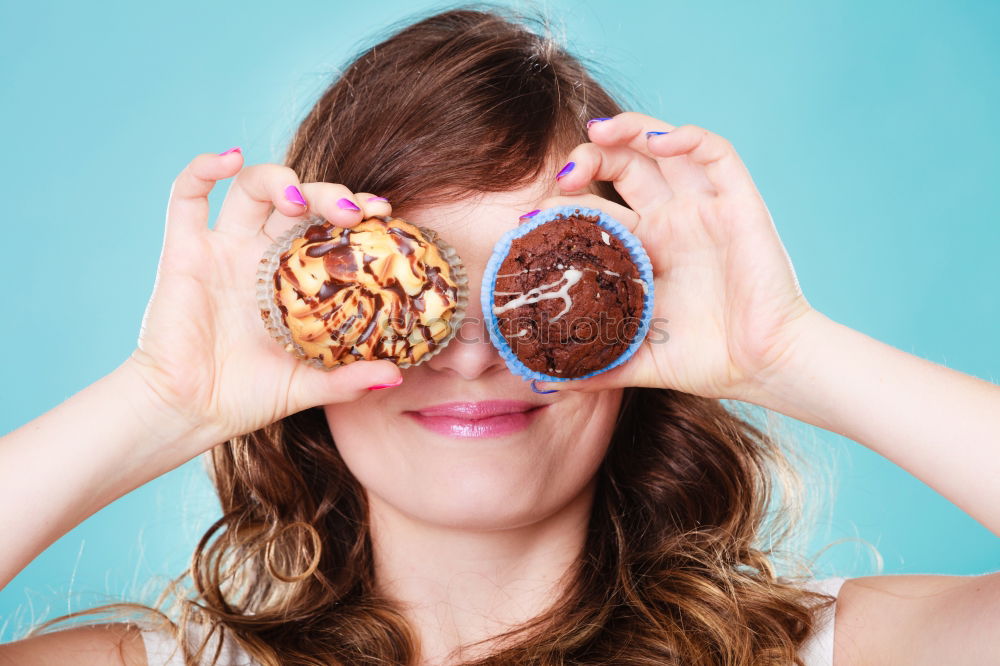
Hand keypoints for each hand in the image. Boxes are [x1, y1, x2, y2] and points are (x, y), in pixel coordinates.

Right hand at [128, 150, 401, 453]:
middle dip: (328, 194)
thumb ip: (350, 380)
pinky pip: (186, 195)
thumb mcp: (308, 386)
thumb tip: (397, 374)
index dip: (356, 213)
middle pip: (297, 200)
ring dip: (279, 180)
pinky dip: (205, 167)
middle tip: (351, 212)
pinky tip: (231, 159)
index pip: (329, 228)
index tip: (384, 215)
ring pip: (251, 188)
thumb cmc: (246, 398)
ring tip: (299, 201)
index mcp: (292, 278)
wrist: (187, 413)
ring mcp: (222, 248)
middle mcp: (260, 255)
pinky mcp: (184, 251)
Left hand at [533, 113, 816, 399]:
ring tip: (597, 132)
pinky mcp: (739, 203)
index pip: (599, 208)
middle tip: (564, 174)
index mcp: (647, 250)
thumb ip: (593, 365)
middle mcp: (672, 221)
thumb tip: (541, 380)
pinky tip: (656, 142)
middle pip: (625, 167)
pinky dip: (686, 137)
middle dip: (591, 159)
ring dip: (631, 131)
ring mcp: (705, 208)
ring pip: (664, 148)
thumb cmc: (707, 362)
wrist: (765, 367)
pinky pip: (715, 153)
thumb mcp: (639, 360)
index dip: (566, 205)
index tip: (533, 220)